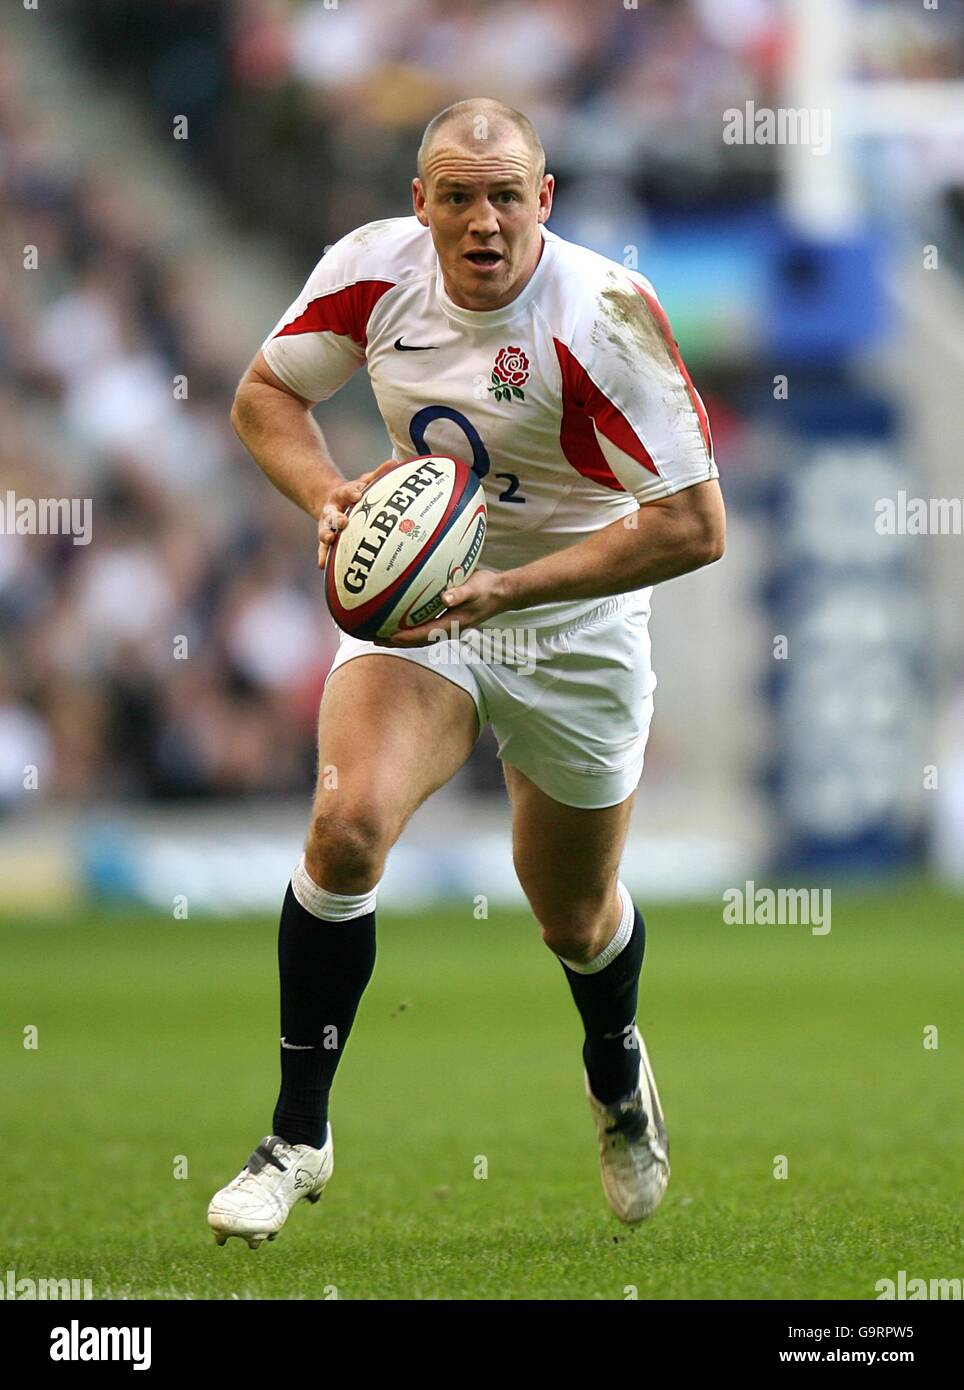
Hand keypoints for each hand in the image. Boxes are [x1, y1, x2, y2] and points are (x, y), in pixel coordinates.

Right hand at [316, 459, 398, 568]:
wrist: (330, 500)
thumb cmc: (354, 493)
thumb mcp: (364, 482)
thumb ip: (377, 475)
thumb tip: (394, 462)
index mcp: (343, 495)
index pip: (348, 491)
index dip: (353, 492)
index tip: (358, 494)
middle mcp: (332, 509)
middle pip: (333, 513)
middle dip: (337, 517)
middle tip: (344, 521)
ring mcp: (327, 524)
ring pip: (325, 530)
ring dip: (326, 536)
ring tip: (329, 540)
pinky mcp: (326, 537)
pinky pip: (323, 548)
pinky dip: (323, 556)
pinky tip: (321, 565)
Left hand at [378, 569, 509, 646]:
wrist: (501, 592)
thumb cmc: (488, 589)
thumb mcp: (476, 588)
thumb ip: (460, 593)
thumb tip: (444, 598)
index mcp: (454, 624)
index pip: (426, 634)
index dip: (407, 637)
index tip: (389, 636)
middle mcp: (448, 627)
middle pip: (418, 640)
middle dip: (397, 642)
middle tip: (374, 639)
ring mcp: (447, 625)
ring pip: (420, 635)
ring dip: (401, 636)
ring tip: (380, 633)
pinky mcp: (447, 618)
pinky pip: (424, 624)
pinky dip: (410, 625)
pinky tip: (398, 618)